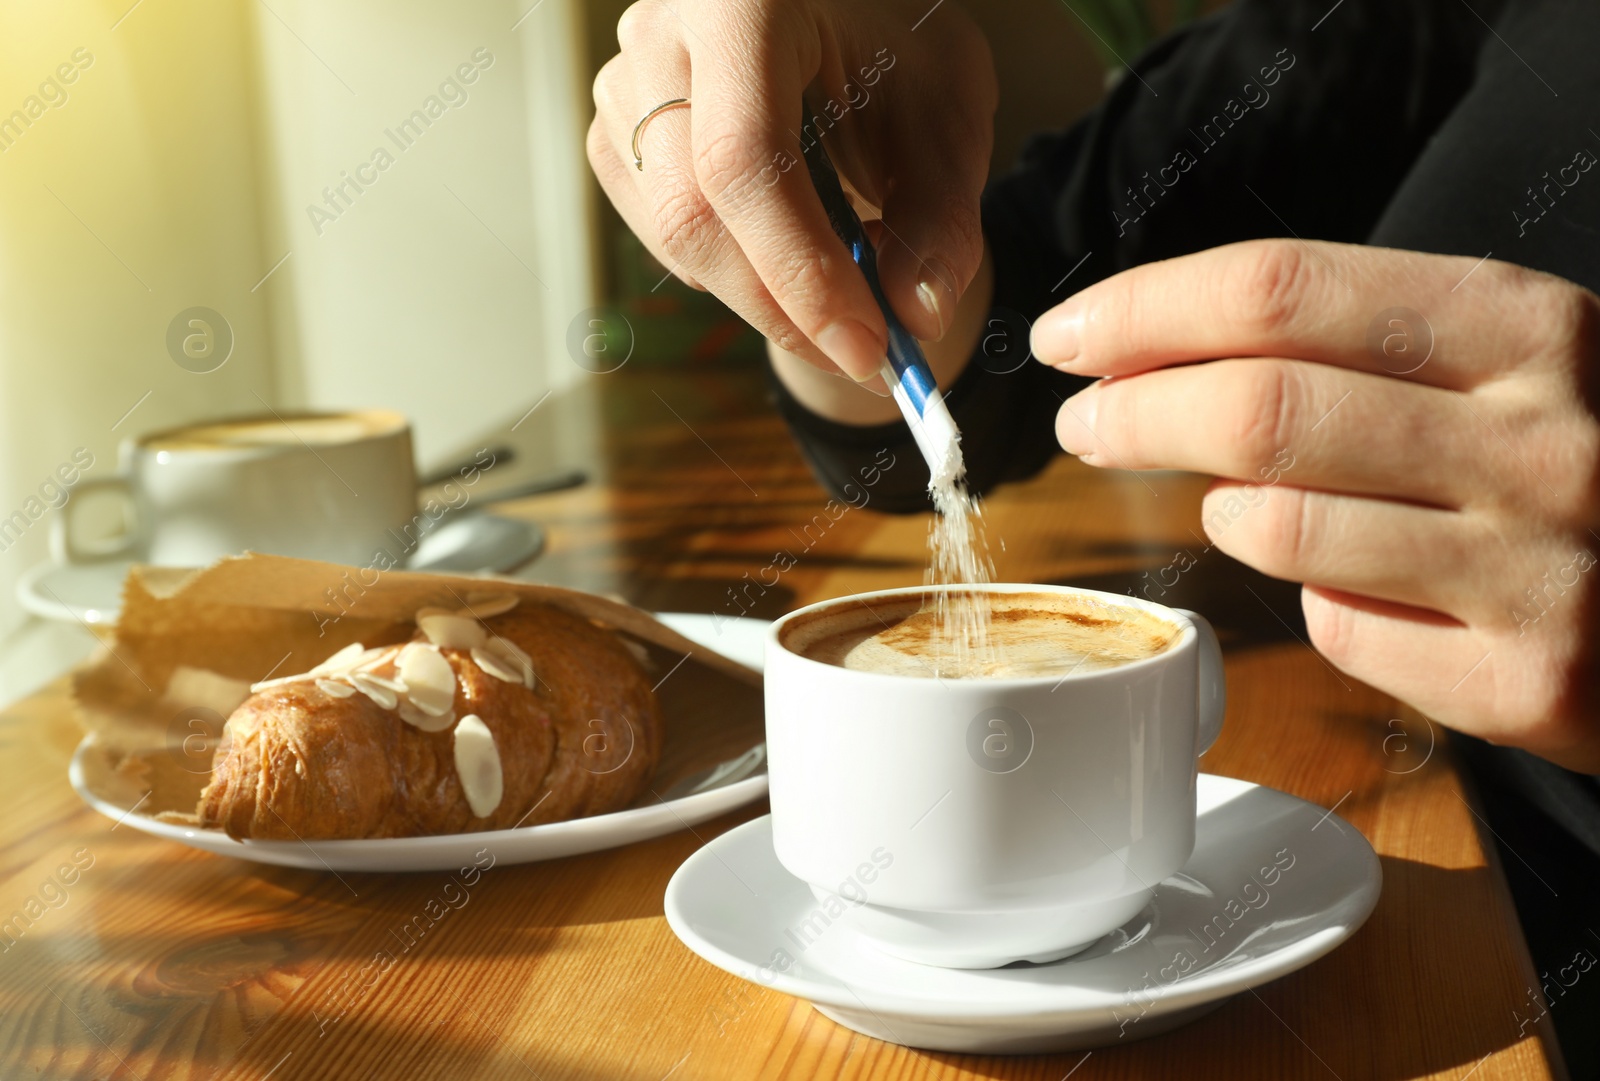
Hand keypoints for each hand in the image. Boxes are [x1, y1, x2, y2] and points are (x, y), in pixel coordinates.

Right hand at [587, 0, 995, 382]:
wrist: (839, 22)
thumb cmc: (895, 54)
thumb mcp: (946, 118)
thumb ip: (939, 216)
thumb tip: (918, 318)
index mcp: (744, 2)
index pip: (745, 159)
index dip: (800, 269)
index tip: (866, 346)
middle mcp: (662, 35)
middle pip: (693, 211)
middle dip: (781, 308)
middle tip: (865, 362)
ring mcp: (624, 86)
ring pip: (674, 237)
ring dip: (762, 298)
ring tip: (845, 303)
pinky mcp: (615, 136)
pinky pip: (664, 239)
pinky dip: (731, 276)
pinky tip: (786, 255)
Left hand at [1031, 240, 1599, 770]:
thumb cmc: (1588, 453)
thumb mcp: (1519, 355)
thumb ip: (1368, 341)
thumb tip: (1164, 350)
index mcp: (1528, 328)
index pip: (1282, 292)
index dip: (1148, 310)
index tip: (1072, 333)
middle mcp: (1538, 442)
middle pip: (1259, 410)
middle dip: (1136, 412)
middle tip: (1085, 420)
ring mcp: (1535, 570)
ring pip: (1278, 531)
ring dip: (1226, 510)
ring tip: (1238, 500)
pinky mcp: (1525, 682)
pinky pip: (1342, 631)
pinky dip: (1319, 600)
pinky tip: (1359, 583)